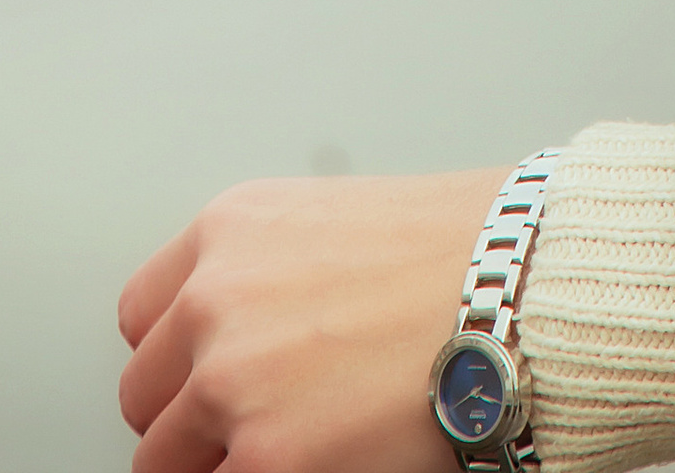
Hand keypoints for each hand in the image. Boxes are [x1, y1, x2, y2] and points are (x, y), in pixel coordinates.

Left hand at [117, 167, 502, 472]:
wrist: (530, 285)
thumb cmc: (469, 252)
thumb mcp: (337, 225)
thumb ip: (268, 278)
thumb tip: (241, 344)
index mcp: (231, 228)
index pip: (145, 317)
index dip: (179, 360)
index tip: (201, 381)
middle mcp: (215, 299)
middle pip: (145, 396)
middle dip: (191, 421)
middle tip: (254, 429)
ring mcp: (231, 383)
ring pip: (167, 461)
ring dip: (220, 461)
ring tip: (291, 448)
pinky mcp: (267, 459)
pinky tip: (315, 463)